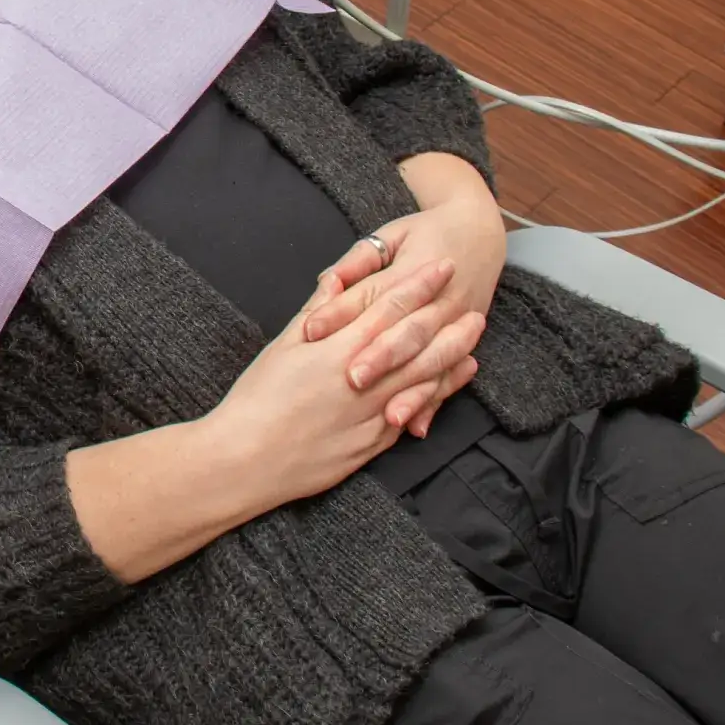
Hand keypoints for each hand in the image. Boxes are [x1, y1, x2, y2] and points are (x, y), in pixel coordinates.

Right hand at [211, 260, 485, 508]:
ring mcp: (372, 414)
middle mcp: (363, 379)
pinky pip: (413, 412)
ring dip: (453, 357)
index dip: (419, 285)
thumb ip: (315, 313)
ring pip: (424, 378)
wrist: (248, 458)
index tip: (442, 266)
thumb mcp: (281, 347)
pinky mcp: (373, 443)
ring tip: (473, 340)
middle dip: (449, 321)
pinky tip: (449, 382)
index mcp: (339, 349)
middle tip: (476, 305)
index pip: (389, 308)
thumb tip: (337, 283)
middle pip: (418, 343)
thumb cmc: (257, 399)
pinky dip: (436, 394)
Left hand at [304, 197, 505, 436]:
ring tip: (389, 415)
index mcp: (413, 271)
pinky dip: (431, 403)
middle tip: (352, 379)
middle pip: (407, 333)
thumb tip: (328, 279)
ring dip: (411, 390)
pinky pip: (447, 378)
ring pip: (431, 361)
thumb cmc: (424, 234)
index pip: (374, 295)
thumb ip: (359, 259)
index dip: (343, 313)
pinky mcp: (463, 342)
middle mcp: (438, 301)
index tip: (311, 332)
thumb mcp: (390, 236)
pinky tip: (413, 426)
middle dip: (381, 357)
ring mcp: (456, 324)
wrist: (479, 232)